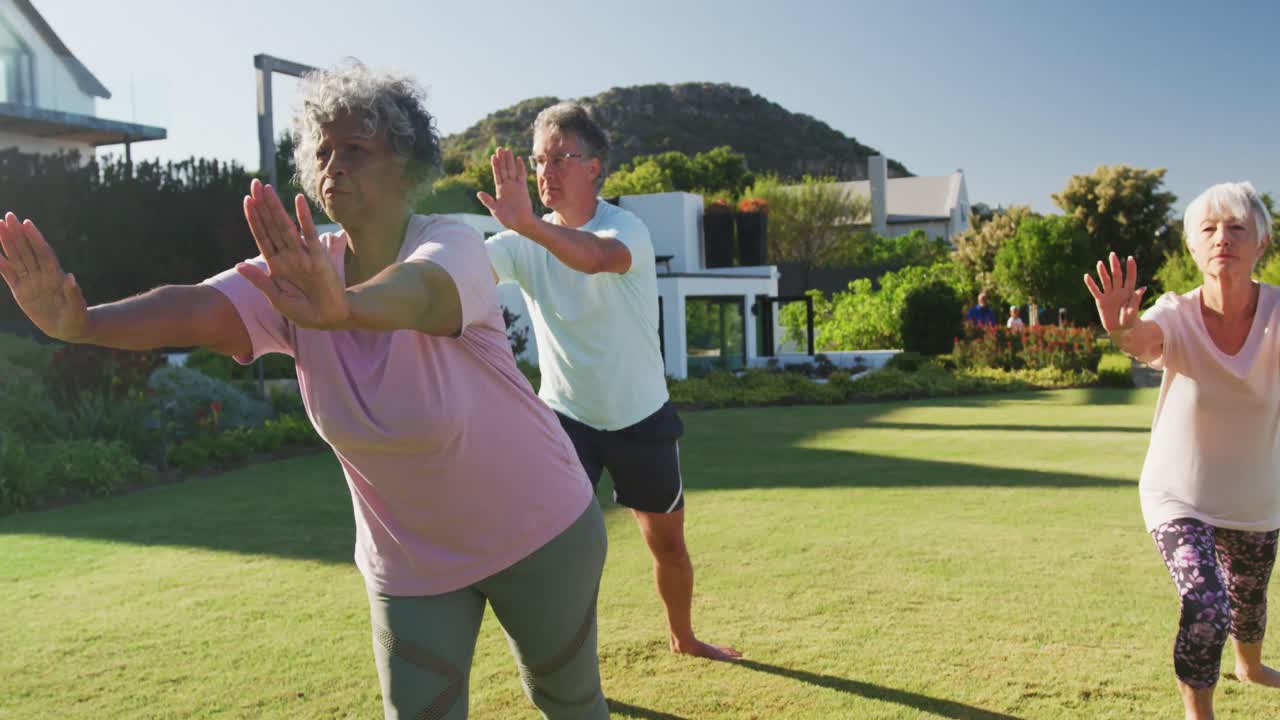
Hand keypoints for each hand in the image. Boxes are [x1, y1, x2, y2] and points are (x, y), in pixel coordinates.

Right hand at [0, 213, 89, 341]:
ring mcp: (30, 281)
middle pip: (27, 251)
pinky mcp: (21, 291)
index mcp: (56, 276)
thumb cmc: (77, 317)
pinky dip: (0, 264)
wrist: (69, 328)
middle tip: (8, 216)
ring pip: (16, 258)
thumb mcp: (77, 308)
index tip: (27, 223)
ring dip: (6, 243)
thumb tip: (70, 277)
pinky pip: (8, 275)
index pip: (44, 253)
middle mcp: (42, 275)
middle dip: (17, 234)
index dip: (35, 238)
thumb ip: (73, 294)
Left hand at [237, 180, 349, 328]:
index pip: (262, 236)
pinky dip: (303, 217)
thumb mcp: (277, 298)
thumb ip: (259, 281)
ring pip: (285, 226)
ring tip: (267, 189)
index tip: (247, 200)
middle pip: (271, 226)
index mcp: (276, 265)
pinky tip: (298, 201)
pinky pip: (309, 234)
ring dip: (276, 207)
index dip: (254, 218)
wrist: (330, 319)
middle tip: (255, 183)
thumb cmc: (304, 311)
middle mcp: (288, 256)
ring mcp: (303, 255)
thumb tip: (238, 264)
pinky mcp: (318, 257)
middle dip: (263, 205)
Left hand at [476, 147, 537, 234]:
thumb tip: (478, 193)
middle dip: (502, 159)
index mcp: (500, 190)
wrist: (521, 223)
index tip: (493, 156)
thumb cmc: (507, 218)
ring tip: (507, 150)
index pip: (497, 174)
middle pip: (504, 169)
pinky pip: (522, 175)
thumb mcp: (495, 209)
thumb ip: (488, 200)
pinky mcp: (523, 188)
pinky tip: (518, 159)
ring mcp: (516, 186)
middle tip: (499, 148)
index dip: (495, 165)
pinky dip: (520, 167)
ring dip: (509, 160)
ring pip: (512, 170)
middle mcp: (507, 186)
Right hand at [1084, 252, 1146, 335]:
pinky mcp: (1101, 301)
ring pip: (1106, 281)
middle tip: (1112, 255)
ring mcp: (1109, 295)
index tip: (1130, 258)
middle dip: (1115, 265)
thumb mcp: (1134, 311)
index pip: (1130, 278)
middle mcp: (1119, 291)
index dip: (1131, 268)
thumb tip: (1142, 288)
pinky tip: (1087, 276)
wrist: (1121, 330)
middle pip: (1116, 276)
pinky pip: (1095, 291)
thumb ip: (1136, 299)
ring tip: (1100, 263)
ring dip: (1103, 272)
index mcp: (1129, 292)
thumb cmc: (1130, 321)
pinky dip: (1091, 284)